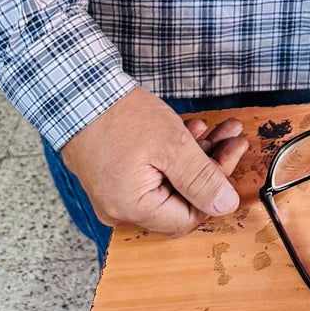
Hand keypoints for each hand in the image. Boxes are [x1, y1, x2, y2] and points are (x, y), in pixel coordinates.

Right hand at [59, 86, 248, 235]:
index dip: (216, 190)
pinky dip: (174, 155)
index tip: (233, 156)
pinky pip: (153, 174)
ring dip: (197, 156)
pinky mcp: (114, 178)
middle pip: (181, 199)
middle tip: (232, 138)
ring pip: (170, 183)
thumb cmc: (119, 117)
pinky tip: (191, 129)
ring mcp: (115, 194)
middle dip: (211, 166)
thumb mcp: (171, 145)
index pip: (189, 217)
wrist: (77, 93)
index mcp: (133, 208)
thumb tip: (226, 206)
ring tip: (218, 129)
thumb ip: (201, 179)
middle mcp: (121, 210)